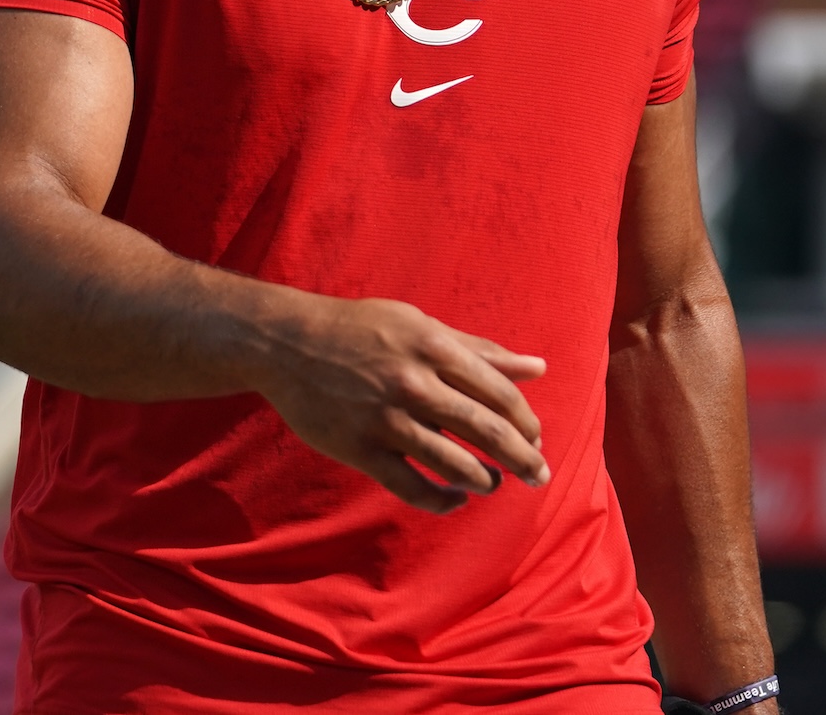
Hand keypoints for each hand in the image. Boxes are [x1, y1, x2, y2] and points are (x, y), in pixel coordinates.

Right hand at [249, 294, 549, 512]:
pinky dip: (442, 500)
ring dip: (485, 480)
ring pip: (455, 464)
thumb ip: (480, 349)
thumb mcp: (421, 326)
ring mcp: (386, 419)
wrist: (285, 343)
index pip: (500, 394)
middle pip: (488, 431)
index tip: (536, 438)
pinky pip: (412, 487)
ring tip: (492, 483)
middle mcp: (414, 383)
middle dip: (523, 459)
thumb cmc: (361, 329)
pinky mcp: (360, 449)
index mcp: (434, 347)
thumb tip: (539, 367)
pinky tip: (454, 499)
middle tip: (539, 475)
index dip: (527, 423)